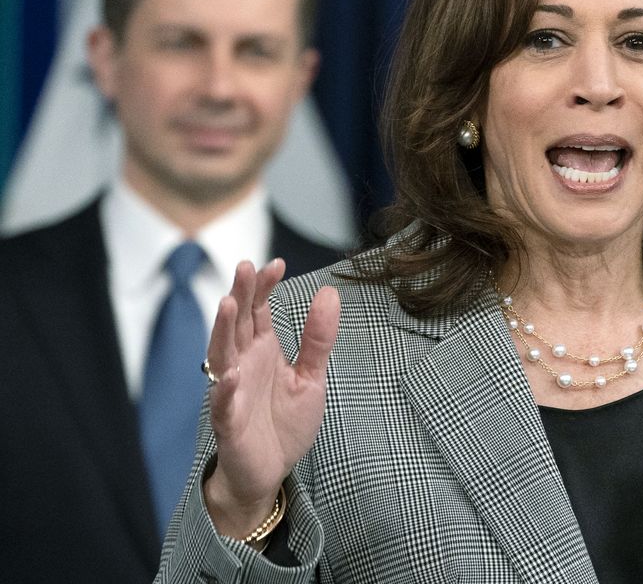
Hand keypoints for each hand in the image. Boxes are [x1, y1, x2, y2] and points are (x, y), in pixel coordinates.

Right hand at [201, 259, 339, 537]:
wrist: (270, 472)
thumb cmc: (284, 422)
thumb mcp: (310, 377)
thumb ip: (318, 339)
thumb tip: (329, 293)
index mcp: (262, 350)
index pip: (258, 310)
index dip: (264, 287)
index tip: (277, 263)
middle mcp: (242, 364)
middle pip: (237, 323)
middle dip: (240, 295)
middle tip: (245, 266)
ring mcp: (232, 392)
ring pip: (222, 355)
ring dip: (223, 330)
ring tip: (229, 304)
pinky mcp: (229, 423)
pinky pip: (223, 404)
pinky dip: (224, 390)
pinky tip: (230, 374)